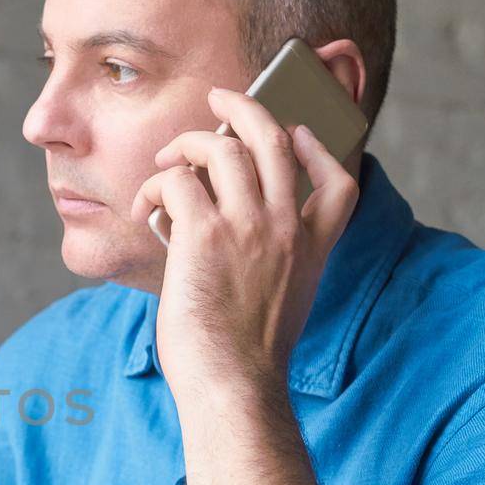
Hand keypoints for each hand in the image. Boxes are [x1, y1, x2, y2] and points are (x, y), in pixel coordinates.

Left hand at [129, 86, 359, 398]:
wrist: (234, 386)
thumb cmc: (244, 357)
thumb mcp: (278, 303)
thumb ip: (266, 262)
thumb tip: (216, 231)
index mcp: (312, 246)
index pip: (340, 181)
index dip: (318, 147)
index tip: (297, 133)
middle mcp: (287, 227)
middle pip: (274, 138)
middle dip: (243, 106)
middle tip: (218, 98)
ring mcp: (249, 226)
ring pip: (220, 147)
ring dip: (187, 144)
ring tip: (167, 161)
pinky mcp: (205, 235)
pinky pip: (175, 181)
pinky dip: (155, 186)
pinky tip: (144, 209)